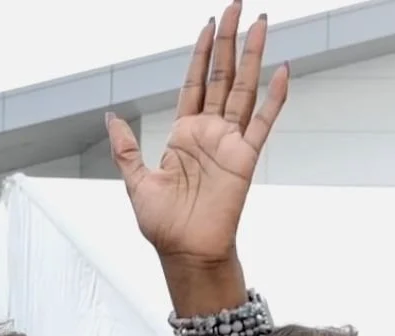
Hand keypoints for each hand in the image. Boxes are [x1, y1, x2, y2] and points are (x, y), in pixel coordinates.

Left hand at [106, 4, 287, 298]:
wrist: (184, 252)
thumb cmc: (163, 223)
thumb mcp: (136, 181)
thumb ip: (126, 147)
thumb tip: (111, 117)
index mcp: (183, 134)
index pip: (193, 83)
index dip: (200, 54)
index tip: (207, 25)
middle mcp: (209, 132)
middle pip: (221, 76)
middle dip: (227, 41)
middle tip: (235, 7)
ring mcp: (229, 142)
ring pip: (243, 89)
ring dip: (252, 56)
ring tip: (260, 23)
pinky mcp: (245, 158)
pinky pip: (262, 122)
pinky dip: (275, 97)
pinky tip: (283, 71)